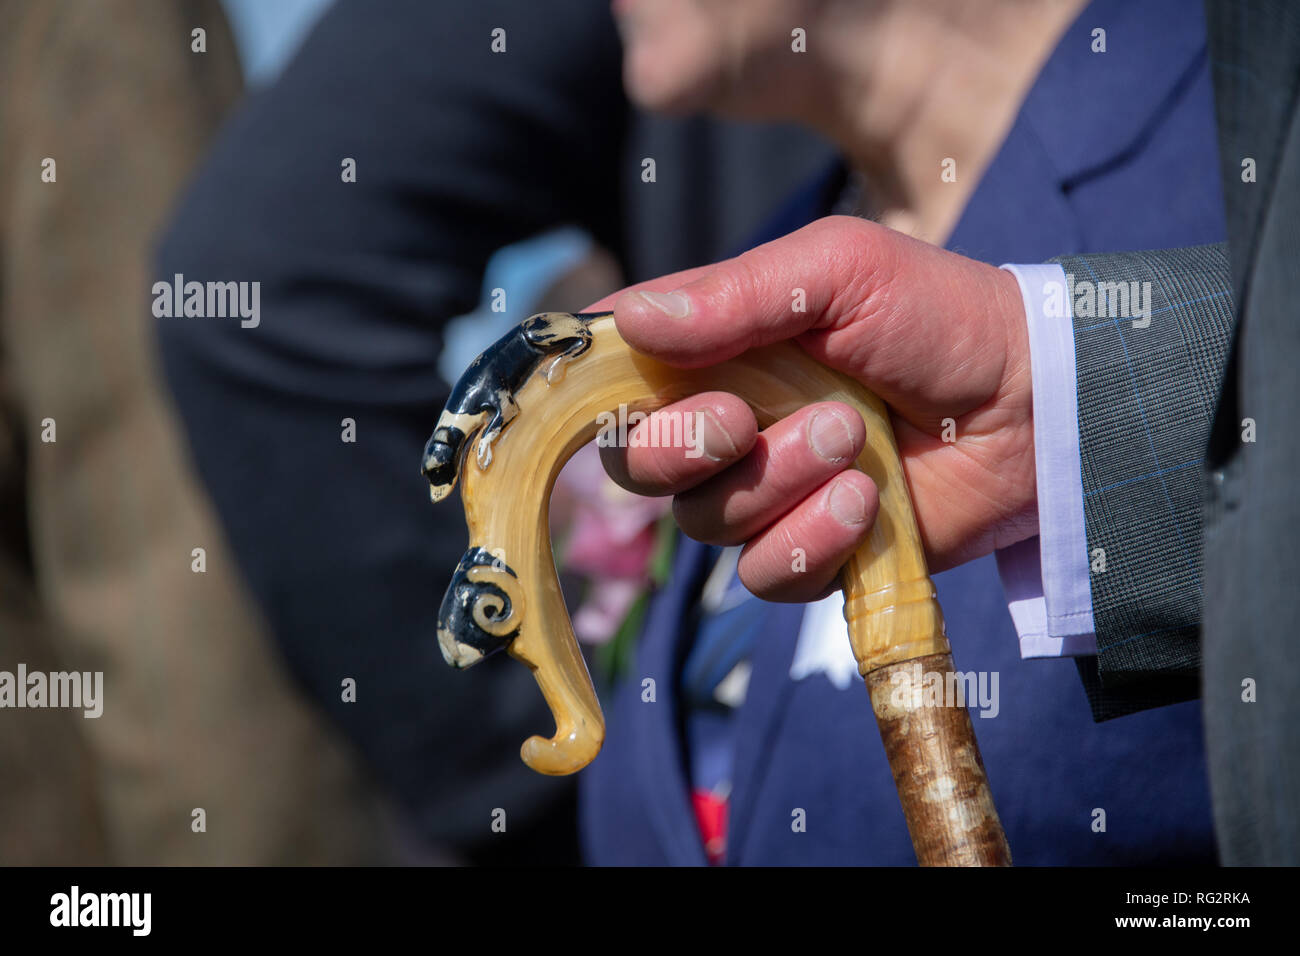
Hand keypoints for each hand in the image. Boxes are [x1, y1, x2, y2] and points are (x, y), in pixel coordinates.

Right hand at [586, 215, 1036, 600]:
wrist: (1032, 404)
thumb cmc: (935, 316)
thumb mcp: (838, 271)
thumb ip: (734, 294)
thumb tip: (630, 321)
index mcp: (716, 348)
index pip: (615, 375)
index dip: (602, 389)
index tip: (637, 384)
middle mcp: (726, 423)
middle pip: (636, 464)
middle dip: (683, 448)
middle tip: (747, 421)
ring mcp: (765, 492)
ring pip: (705, 522)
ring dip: (777, 484)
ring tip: (852, 442)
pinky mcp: (809, 551)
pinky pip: (764, 573)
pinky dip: (810, 541)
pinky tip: (865, 504)